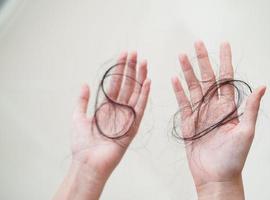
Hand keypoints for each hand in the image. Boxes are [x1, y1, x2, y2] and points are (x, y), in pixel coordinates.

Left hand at [72, 51, 150, 178]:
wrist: (88, 162)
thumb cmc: (82, 144)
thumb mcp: (78, 117)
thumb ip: (82, 100)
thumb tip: (84, 84)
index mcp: (106, 106)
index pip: (115, 83)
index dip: (120, 69)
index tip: (124, 55)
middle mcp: (118, 109)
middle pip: (127, 85)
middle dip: (131, 68)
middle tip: (135, 53)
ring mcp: (126, 117)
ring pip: (135, 92)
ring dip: (140, 77)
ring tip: (144, 62)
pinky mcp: (133, 126)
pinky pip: (140, 108)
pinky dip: (144, 95)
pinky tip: (148, 82)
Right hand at [171, 41, 265, 198]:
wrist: (215, 176)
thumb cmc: (233, 158)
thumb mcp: (246, 132)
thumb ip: (250, 108)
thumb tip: (262, 86)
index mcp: (228, 107)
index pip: (226, 78)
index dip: (225, 60)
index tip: (223, 45)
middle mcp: (213, 107)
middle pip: (207, 78)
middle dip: (202, 60)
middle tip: (197, 44)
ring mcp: (199, 113)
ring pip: (192, 87)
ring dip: (187, 71)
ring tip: (182, 56)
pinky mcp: (188, 122)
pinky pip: (182, 103)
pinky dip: (178, 90)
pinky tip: (174, 78)